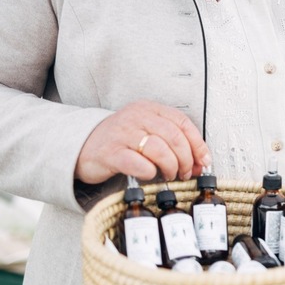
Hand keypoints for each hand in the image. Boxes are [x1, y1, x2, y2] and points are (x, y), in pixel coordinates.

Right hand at [75, 100, 210, 184]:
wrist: (81, 145)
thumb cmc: (119, 141)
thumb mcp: (146, 131)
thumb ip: (170, 142)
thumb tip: (198, 162)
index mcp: (148, 108)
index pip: (182, 122)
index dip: (197, 143)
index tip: (203, 160)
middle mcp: (136, 117)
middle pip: (174, 137)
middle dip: (185, 159)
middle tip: (185, 172)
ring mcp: (122, 134)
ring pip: (159, 149)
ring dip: (170, 166)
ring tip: (168, 175)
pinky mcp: (110, 153)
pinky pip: (138, 163)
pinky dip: (149, 172)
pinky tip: (149, 175)